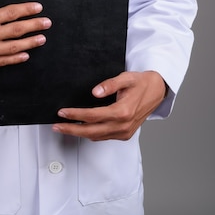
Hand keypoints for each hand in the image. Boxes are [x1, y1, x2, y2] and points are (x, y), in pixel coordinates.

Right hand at [0, 2, 50, 68]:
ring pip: (13, 47)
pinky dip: (16, 58)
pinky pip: (3, 60)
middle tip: (46, 23)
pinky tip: (26, 54)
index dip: (26, 10)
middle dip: (34, 25)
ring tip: (41, 38)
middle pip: (16, 30)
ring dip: (30, 42)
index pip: (11, 13)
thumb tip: (3, 16)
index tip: (38, 8)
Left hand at [52, 71, 166, 140]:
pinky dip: (91, 133)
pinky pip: (104, 137)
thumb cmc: (141, 82)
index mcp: (123, 111)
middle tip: (57, 126)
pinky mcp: (125, 134)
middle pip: (92, 131)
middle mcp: (123, 125)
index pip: (93, 116)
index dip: (76, 115)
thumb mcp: (126, 77)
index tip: (62, 112)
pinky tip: (82, 128)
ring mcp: (125, 132)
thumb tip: (95, 92)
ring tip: (65, 127)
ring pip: (97, 136)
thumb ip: (109, 84)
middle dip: (72, 129)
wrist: (157, 91)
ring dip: (80, 133)